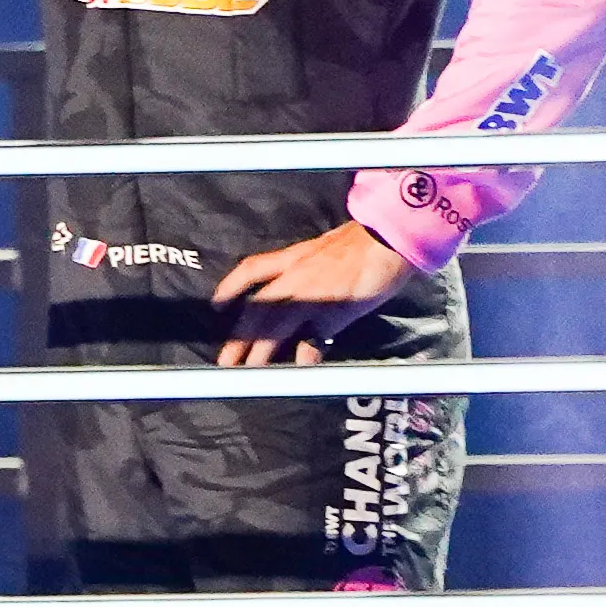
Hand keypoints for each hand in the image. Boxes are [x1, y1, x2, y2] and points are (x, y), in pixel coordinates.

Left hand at [209, 221, 417, 367]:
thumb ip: (314, 266)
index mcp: (295, 258)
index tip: (217, 303)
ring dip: (261, 350)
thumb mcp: (329, 248)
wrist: (388, 236)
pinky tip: (301, 368)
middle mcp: (296, 276)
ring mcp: (313, 295)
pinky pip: (313, 339)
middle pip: (258, 308)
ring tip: (251, 370)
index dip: (231, 286)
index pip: (252, 269)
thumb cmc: (366, 240)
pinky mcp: (333, 312)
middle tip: (226, 359)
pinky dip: (306, 355)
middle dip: (239, 335)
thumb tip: (308, 284)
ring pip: (276, 326)